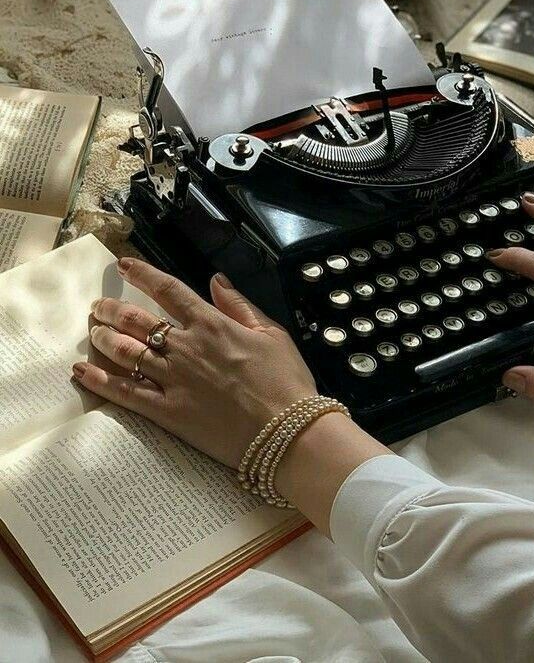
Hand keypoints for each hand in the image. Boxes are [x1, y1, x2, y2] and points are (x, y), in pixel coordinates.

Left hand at [72, 261, 316, 468]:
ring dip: (102, 339)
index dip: (142, 274)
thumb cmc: (286, 382)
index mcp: (212, 325)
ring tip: (93, 334)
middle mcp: (186, 348)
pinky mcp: (167, 412)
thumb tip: (216, 280)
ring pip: (125, 352)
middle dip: (112, 310)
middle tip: (99, 308)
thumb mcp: (272, 334)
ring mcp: (173, 380)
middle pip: (136, 320)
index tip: (123, 265)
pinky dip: (99, 381)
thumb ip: (240, 305)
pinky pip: (125, 393)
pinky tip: (81, 373)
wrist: (286, 432)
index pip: (168, 290)